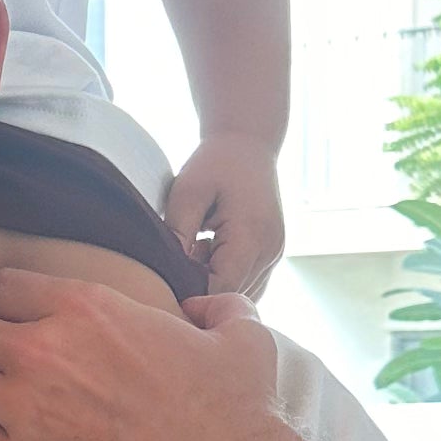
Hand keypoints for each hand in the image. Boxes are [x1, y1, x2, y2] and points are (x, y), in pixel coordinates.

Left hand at [162, 133, 285, 297]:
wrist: (248, 143)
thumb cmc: (214, 164)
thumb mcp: (187, 191)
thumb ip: (178, 232)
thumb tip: (169, 273)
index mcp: (251, 236)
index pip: (222, 289)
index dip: (193, 297)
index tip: (165, 289)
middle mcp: (270, 251)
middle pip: (233, 296)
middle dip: (201, 293)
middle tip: (172, 269)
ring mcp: (274, 255)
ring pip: (241, 294)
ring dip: (214, 286)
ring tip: (193, 252)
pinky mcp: (271, 254)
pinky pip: (248, 283)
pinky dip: (226, 279)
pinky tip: (207, 254)